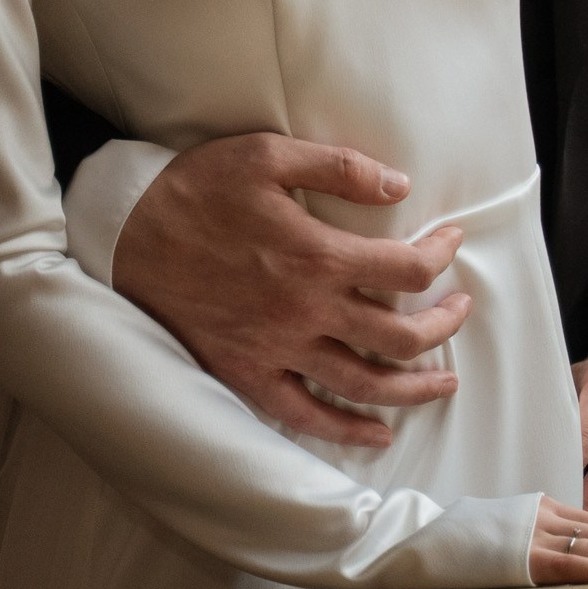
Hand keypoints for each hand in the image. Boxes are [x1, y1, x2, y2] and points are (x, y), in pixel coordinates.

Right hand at [113, 133, 471, 450]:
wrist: (128, 235)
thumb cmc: (198, 189)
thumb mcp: (267, 155)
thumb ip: (339, 168)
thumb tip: (399, 183)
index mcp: (317, 255)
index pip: (406, 268)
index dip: (440, 255)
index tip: (451, 241)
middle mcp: (307, 312)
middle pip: (400, 335)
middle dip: (443, 324)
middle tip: (459, 309)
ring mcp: (279, 350)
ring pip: (365, 384)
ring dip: (415, 386)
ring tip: (445, 380)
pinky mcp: (248, 375)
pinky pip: (307, 416)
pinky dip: (347, 432)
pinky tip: (377, 433)